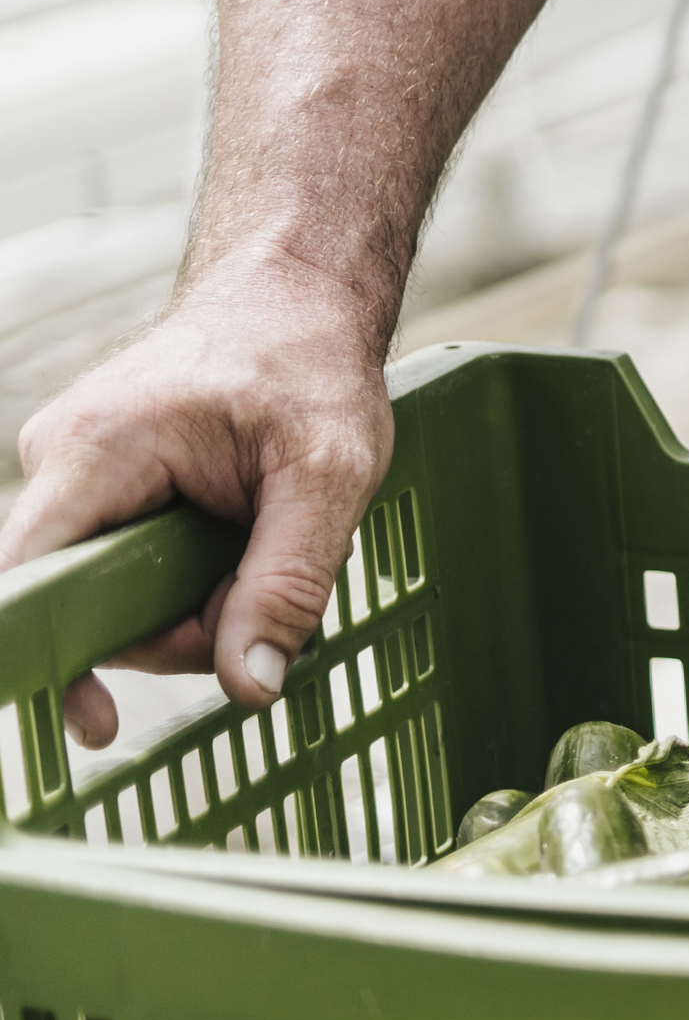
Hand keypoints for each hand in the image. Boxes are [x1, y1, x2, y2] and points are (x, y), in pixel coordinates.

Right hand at [0, 286, 395, 747]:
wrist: (294, 297)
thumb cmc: (308, 365)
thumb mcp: (328, 475)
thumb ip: (288, 582)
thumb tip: (251, 686)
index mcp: (93, 453)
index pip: (30, 573)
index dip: (56, 652)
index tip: (91, 722)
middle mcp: (63, 465)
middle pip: (97, 600)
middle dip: (186, 623)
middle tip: (268, 591)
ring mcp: (80, 479)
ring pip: (125, 591)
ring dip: (203, 599)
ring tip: (266, 543)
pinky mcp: (105, 490)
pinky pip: (137, 565)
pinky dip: (197, 575)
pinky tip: (242, 544)